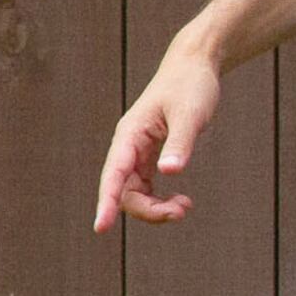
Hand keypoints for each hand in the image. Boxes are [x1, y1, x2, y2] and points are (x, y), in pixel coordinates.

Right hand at [95, 48, 222, 230]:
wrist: (193, 67)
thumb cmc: (191, 86)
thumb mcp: (189, 114)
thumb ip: (180, 143)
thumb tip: (169, 173)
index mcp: (130, 134)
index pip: (113, 175)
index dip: (106, 202)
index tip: (101, 227)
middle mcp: (128, 147)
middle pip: (123, 192)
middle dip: (148, 209)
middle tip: (182, 211)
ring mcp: (137, 153)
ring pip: (134, 194)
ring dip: (155, 208)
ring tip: (185, 206)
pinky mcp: (150, 156)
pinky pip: (146, 188)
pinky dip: (161, 200)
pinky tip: (182, 200)